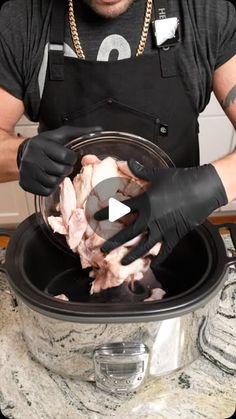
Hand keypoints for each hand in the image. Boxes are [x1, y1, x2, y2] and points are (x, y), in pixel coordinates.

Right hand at [17, 125, 100, 195]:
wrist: (22, 154)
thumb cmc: (45, 144)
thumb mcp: (60, 135)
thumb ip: (80, 133)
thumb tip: (99, 130)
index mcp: (42, 145)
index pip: (65, 156)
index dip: (71, 158)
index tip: (68, 157)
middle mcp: (33, 158)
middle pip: (61, 171)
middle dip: (66, 169)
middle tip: (63, 166)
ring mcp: (29, 172)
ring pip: (54, 182)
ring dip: (59, 179)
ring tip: (56, 172)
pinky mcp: (27, 184)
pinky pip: (46, 191)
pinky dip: (51, 187)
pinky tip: (49, 178)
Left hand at [95, 159, 227, 264]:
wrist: (202, 188)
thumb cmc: (180, 180)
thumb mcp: (158, 174)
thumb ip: (141, 171)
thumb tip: (129, 163)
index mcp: (144, 202)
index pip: (120, 210)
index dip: (106, 214)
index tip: (96, 219)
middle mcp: (150, 217)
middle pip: (128, 233)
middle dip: (114, 242)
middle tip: (102, 250)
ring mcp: (162, 228)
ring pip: (143, 246)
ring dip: (132, 255)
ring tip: (122, 262)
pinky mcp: (174, 234)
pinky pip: (164, 249)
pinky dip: (158, 257)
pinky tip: (152, 263)